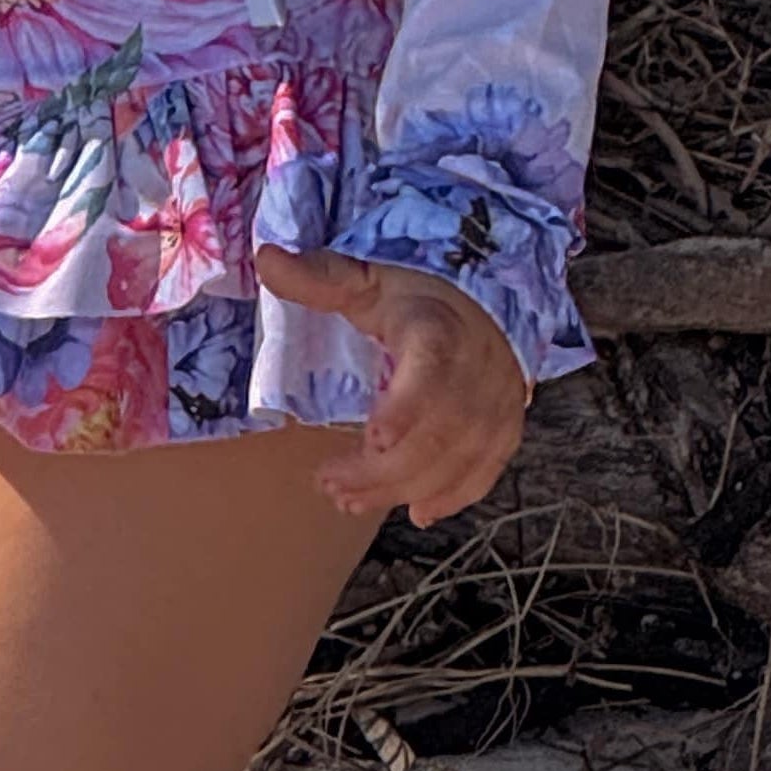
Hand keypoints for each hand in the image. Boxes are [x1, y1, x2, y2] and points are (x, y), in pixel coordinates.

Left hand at [254, 244, 529, 523]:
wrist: (490, 306)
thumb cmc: (417, 298)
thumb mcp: (367, 281)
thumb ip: (318, 279)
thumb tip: (265, 259)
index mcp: (437, 329)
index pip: (431, 369)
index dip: (406, 408)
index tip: (372, 438)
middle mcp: (476, 371)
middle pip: (436, 433)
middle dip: (380, 470)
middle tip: (328, 483)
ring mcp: (496, 405)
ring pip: (455, 461)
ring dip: (401, 490)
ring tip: (348, 500)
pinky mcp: (505, 431)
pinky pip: (484, 474)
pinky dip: (451, 497)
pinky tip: (416, 511)